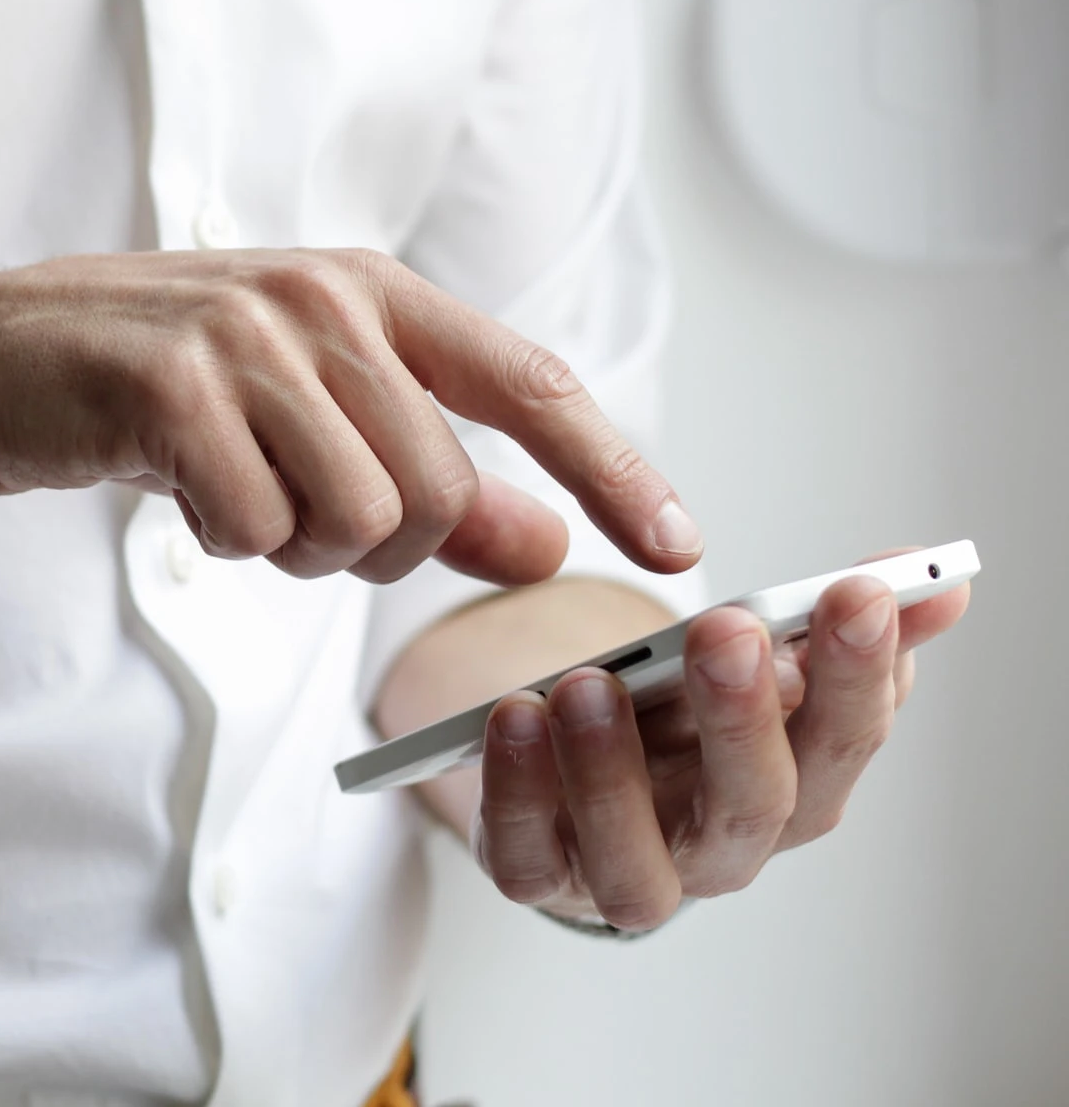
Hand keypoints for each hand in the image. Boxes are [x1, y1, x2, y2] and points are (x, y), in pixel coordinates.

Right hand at [0, 248, 702, 585]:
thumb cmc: (147, 387)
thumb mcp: (302, 416)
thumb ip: (430, 477)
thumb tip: (546, 546)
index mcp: (369, 289)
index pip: (530, 384)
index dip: (614, 469)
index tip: (678, 546)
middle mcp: (322, 298)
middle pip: (437, 491)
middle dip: (376, 547)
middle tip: (290, 517)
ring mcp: (246, 336)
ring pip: (357, 520)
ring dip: (293, 548)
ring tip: (230, 494)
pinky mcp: (171, 387)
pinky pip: (257, 529)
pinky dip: (224, 543)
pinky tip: (176, 491)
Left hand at [469, 554, 971, 928]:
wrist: (575, 772)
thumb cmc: (678, 720)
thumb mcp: (751, 662)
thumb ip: (830, 624)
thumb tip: (940, 578)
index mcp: (794, 787)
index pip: (845, 740)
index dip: (857, 672)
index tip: (854, 590)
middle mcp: (722, 848)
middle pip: (753, 806)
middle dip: (744, 717)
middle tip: (727, 631)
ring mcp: (629, 872)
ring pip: (637, 862)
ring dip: (612, 772)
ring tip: (589, 684)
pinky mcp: (540, 876)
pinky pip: (526, 858)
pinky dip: (517, 793)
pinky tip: (513, 717)